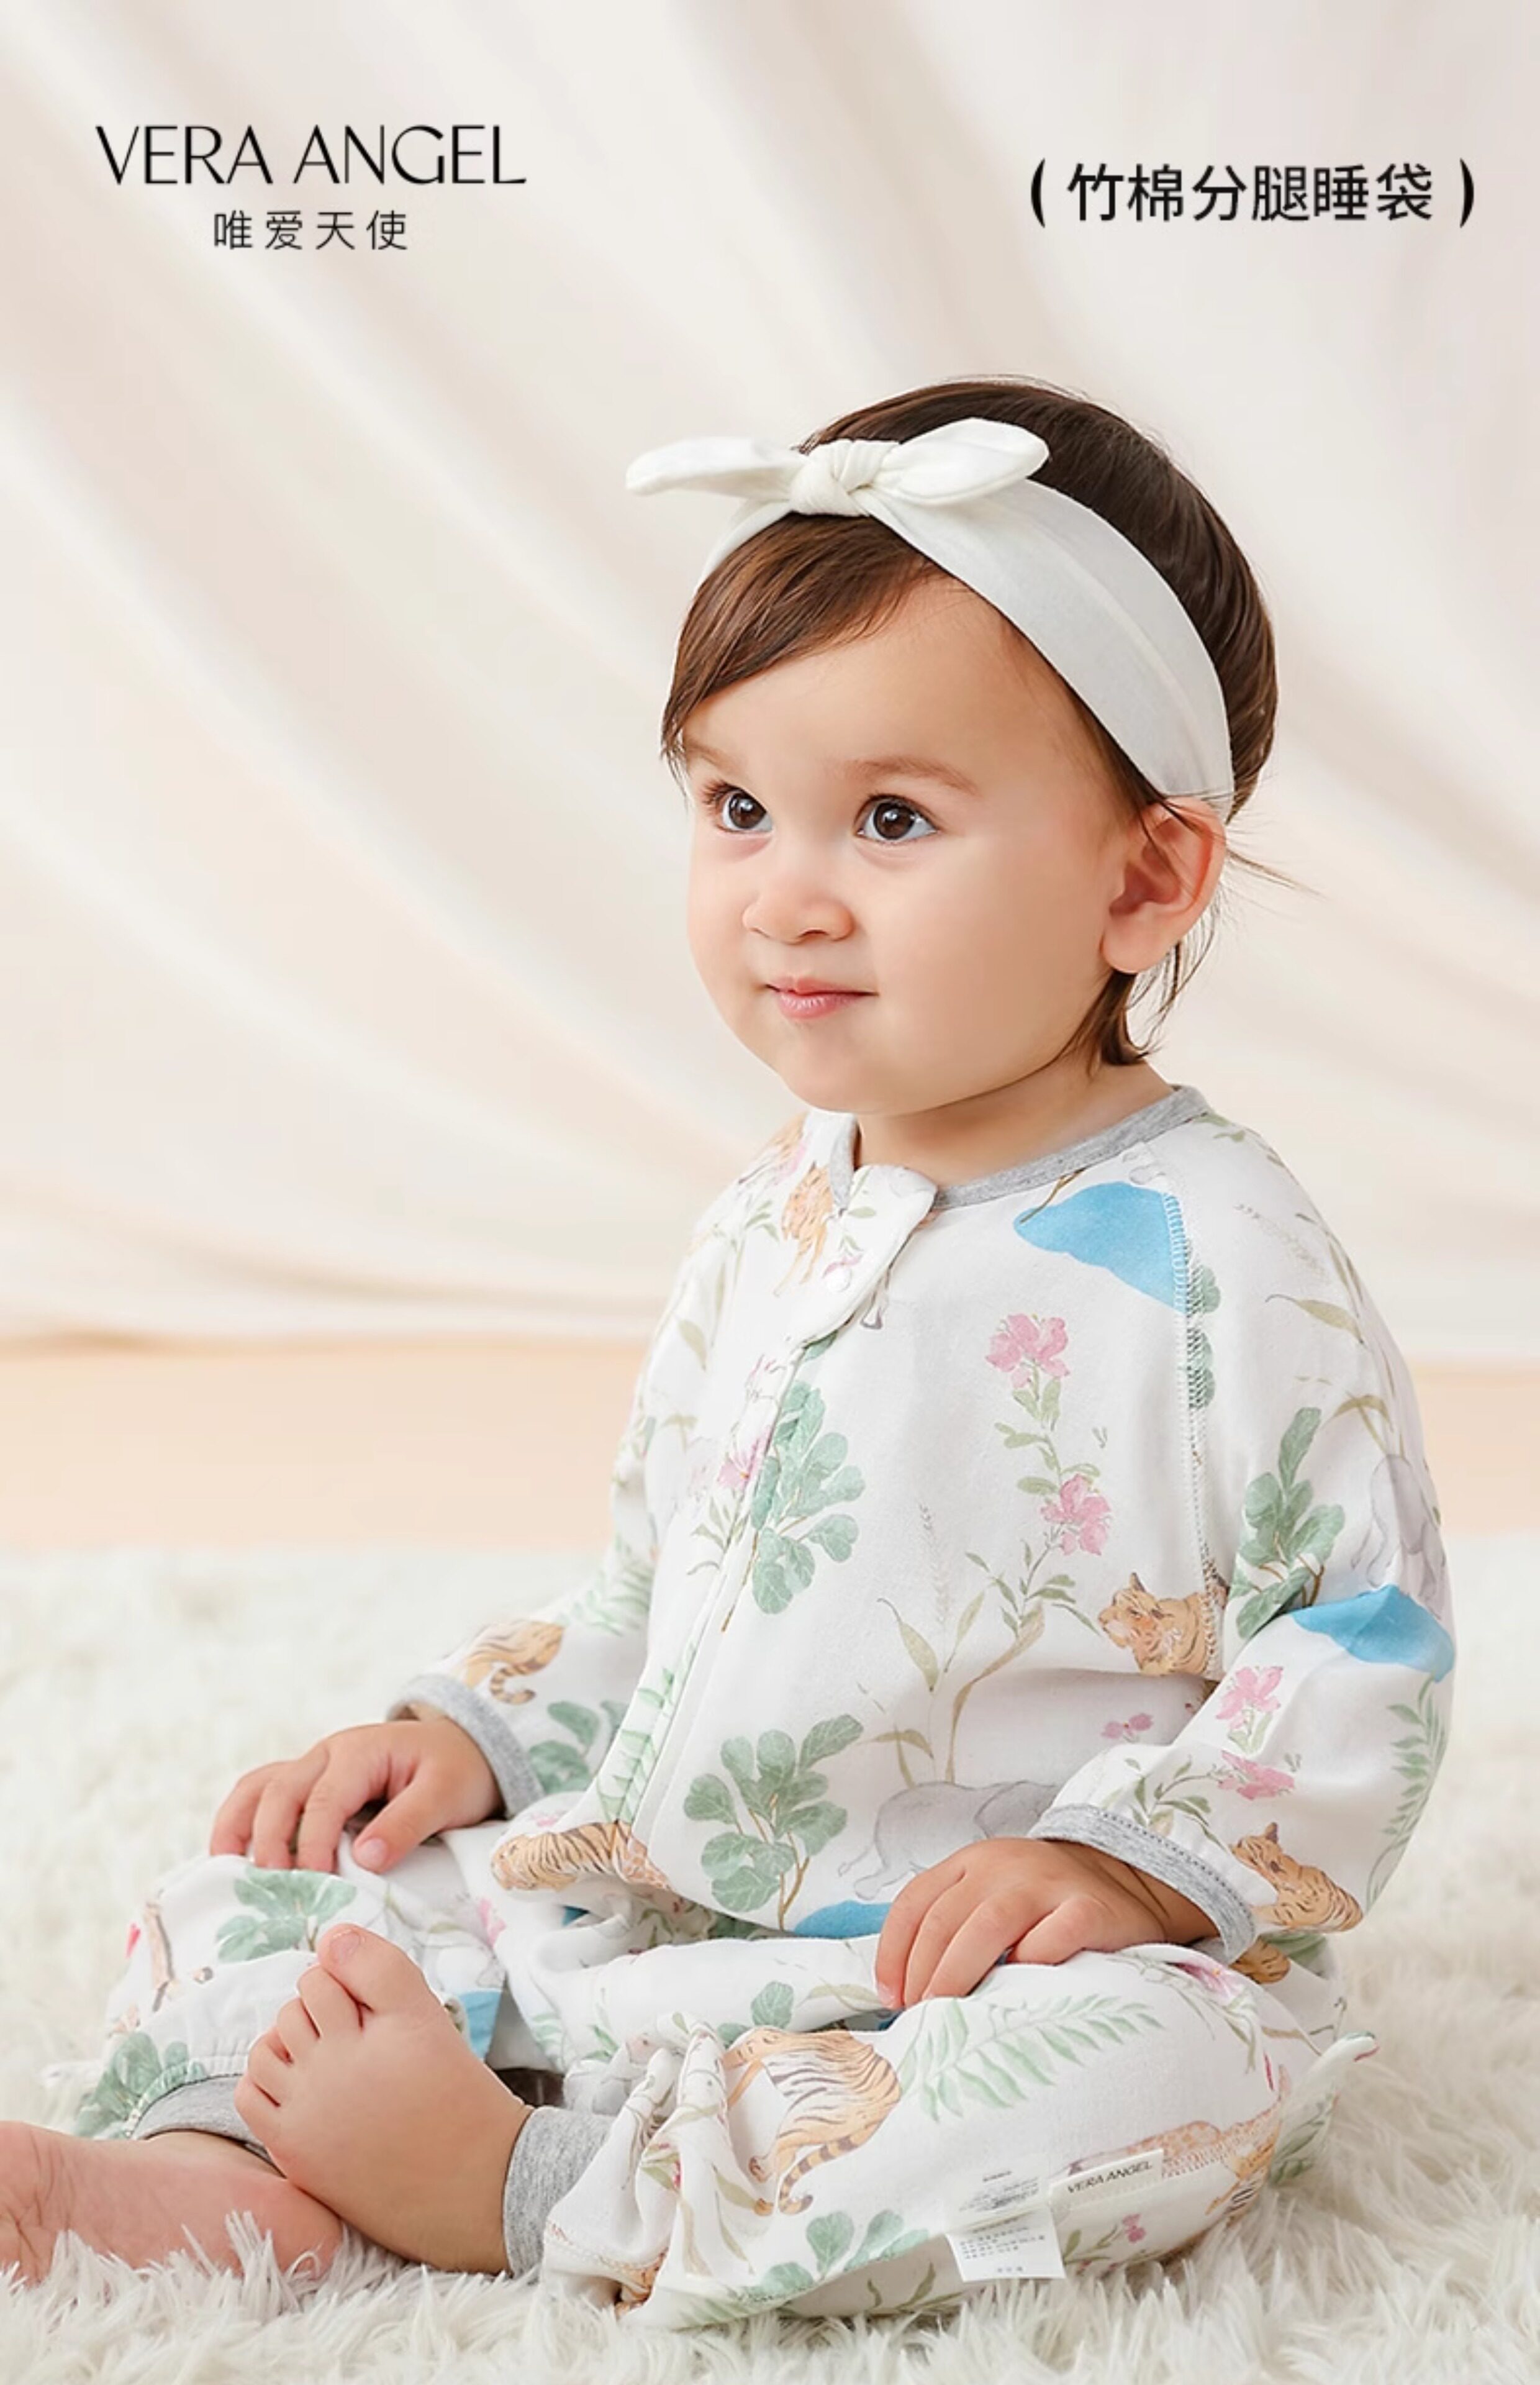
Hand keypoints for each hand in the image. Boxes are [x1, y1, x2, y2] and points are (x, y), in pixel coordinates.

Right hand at [209, 1715, 501, 1875]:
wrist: (463, 1748)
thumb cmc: (456, 1771)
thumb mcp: (446, 1794)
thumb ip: (406, 1824)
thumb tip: (364, 1860)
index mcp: (360, 1751)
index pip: (324, 1799)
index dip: (312, 1844)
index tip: (313, 1886)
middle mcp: (327, 1754)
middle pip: (280, 1791)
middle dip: (269, 1841)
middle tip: (270, 1889)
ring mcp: (313, 1766)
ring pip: (258, 1787)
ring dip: (237, 1826)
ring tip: (226, 1873)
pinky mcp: (309, 1784)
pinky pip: (262, 1795)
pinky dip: (241, 1823)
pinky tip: (232, 1858)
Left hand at [874, 1837, 1205, 2006]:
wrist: (1126, 1881)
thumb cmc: (1044, 1906)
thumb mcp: (992, 1897)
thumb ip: (955, 1927)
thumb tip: (906, 1992)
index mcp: (972, 1863)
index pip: (915, 1902)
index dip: (893, 1952)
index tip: (892, 1997)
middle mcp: (1004, 1865)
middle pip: (946, 1919)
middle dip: (923, 1974)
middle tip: (919, 2018)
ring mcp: (1048, 1883)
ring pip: (988, 1924)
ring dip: (958, 1973)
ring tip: (948, 2013)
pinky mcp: (1089, 1908)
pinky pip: (1052, 1935)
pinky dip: (1029, 1962)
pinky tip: (1019, 1988)